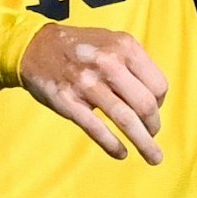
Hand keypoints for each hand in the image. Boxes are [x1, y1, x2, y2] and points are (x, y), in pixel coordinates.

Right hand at [18, 23, 169, 162]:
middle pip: (145, 104)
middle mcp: (108, 63)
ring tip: (153, 156)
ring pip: (125, 120)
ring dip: (144, 142)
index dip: (160, 102)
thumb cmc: (81, 47)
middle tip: (152, 134)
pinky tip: (121, 154)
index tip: (154, 110)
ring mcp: (87, 83)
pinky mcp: (68, 102)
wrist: (36, 47)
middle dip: (154, 125)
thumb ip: (134, 63)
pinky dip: (113, 145)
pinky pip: (97, 129)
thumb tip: (156, 97)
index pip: (158, 84)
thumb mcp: (112, 41)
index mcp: (124, 47)